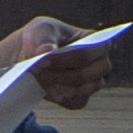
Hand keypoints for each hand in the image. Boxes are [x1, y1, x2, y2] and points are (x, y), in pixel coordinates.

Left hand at [3, 14, 119, 108]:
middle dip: (59, 75)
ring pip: (80, 90)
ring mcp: (94, 82)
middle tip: (36, 70)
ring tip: (38, 78)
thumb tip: (46, 50)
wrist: (31, 55)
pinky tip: (46, 90)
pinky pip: (76, 102)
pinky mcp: (83, 97)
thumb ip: (43, 39)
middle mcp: (101, 63)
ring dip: (56, 86)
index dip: (65, 59)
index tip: (42, 60)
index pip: (87, 54)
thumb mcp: (40, 30)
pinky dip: (60, 97)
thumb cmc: (42, 37)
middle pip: (85, 75)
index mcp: (96, 41)